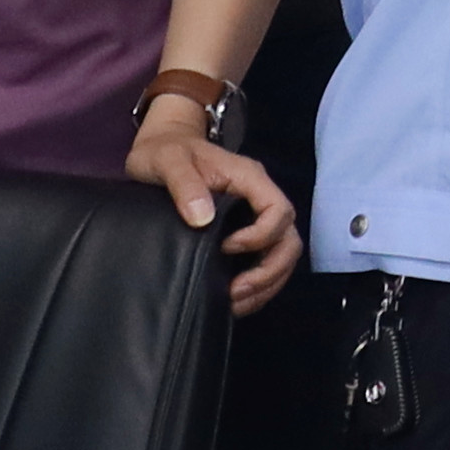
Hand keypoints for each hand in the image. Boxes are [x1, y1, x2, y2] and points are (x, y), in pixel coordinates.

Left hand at [130, 92, 302, 314]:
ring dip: (266, 283)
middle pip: (288, 239)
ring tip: (235, 302)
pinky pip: (264, 261)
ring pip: (282, 254)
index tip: (224, 248)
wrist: (161, 148)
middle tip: (236, 292)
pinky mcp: (244, 232)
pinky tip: (234, 299)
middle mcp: (259, 198)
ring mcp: (254, 216)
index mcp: (250, 178)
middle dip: (269, 271)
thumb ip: (185, 185)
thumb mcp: (168, 161)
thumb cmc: (165, 151)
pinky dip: (257, 286)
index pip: (278, 211)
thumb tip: (203, 219)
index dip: (259, 236)